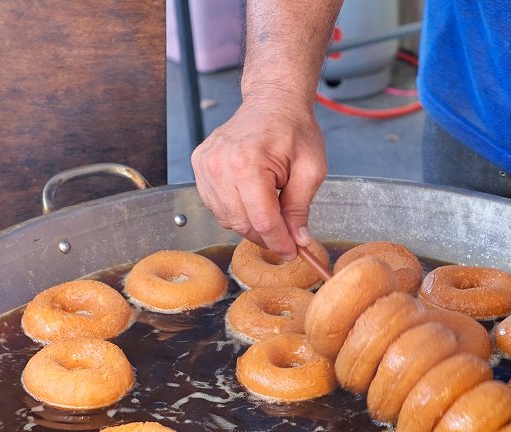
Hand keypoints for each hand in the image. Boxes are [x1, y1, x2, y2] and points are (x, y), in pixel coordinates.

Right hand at [191, 93, 327, 259]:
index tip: (293, 251)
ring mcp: (206, 165)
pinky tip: (252, 200)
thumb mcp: (311, 170)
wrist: (272, 102)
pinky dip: (235, 212)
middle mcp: (220, 165)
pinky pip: (216, 206)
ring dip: (250, 225)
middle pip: (242, 224)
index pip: (263, 221)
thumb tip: (298, 240)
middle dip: (266, 237)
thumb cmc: (294, 129)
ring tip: (272, 213)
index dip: (280, 242)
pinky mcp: (200, 166)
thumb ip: (300, 208)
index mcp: (248, 163)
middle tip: (286, 237)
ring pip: (226, 219)